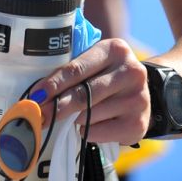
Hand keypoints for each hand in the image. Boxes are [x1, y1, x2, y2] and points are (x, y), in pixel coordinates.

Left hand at [33, 38, 149, 144]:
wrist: (144, 94)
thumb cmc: (107, 76)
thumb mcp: (96, 63)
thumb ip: (73, 71)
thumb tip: (40, 94)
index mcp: (114, 50)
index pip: (77, 68)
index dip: (54, 83)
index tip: (36, 95)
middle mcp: (131, 72)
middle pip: (84, 93)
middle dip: (57, 105)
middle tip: (39, 114)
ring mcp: (138, 98)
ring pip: (91, 115)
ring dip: (74, 119)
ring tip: (73, 118)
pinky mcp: (139, 124)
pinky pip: (100, 132)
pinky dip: (88, 132)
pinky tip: (89, 126)